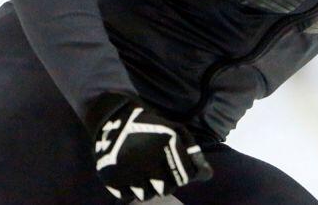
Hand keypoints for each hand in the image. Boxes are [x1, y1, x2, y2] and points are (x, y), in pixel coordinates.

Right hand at [89, 93, 211, 201]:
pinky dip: (130, 189)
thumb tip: (207, 175)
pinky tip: (128, 173)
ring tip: (142, 170)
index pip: (186, 176)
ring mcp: (127, 168)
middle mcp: (147, 157)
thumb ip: (193, 153)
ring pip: (146, 195)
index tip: (176, 166)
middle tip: (156, 168)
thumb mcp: (175, 131)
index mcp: (166, 142)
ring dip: (147, 187)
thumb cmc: (151, 128)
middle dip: (164, 181)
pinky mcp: (110, 176)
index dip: (183, 173)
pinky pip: (127, 197)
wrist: (112, 119)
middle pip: (166, 189)